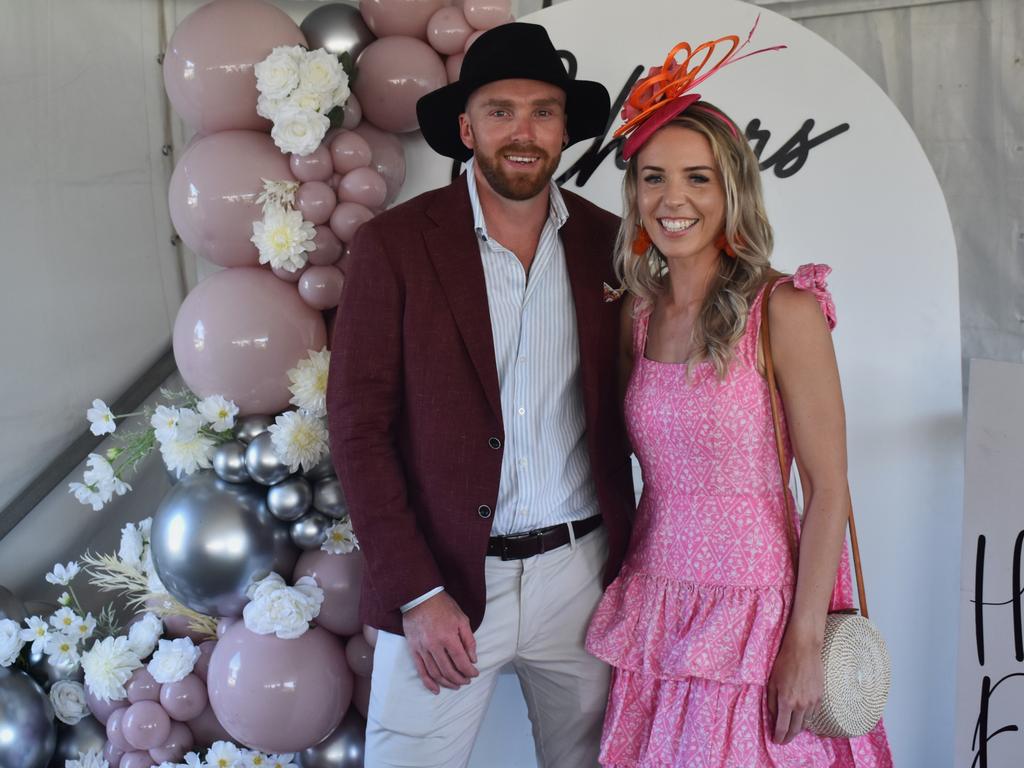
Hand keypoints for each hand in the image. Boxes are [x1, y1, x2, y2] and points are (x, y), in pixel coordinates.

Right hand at [402, 591, 478, 693]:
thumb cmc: (443, 606)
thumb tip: (473, 659)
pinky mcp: (414, 649)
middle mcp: (434, 645)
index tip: (475, 673)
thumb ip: (469, 640)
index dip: (469, 671)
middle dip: (460, 679)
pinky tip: (436, 689)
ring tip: (456, 685)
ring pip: (435, 673)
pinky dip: (429, 682)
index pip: (461, 661)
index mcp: (448, 637)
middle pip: (448, 670)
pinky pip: (421, 670)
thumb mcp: (462, 619)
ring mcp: (422, 649)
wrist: (419, 597)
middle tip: (467, 681)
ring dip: (447, 682)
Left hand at [766, 629, 823, 743]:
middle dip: (788, 737)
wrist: (804, 650)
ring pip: (805, 722)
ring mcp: (812, 702)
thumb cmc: (784, 663)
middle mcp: (801, 705)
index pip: (782, 727)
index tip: (776, 741)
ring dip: (798, 728)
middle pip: (795, 729)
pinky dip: (806, 717)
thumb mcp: (771, 682)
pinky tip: (802, 716)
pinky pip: (813, 713)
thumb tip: (772, 716)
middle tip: (783, 740)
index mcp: (786, 701)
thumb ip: (771, 701)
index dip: (779, 736)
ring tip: (791, 729)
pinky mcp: (820, 697)